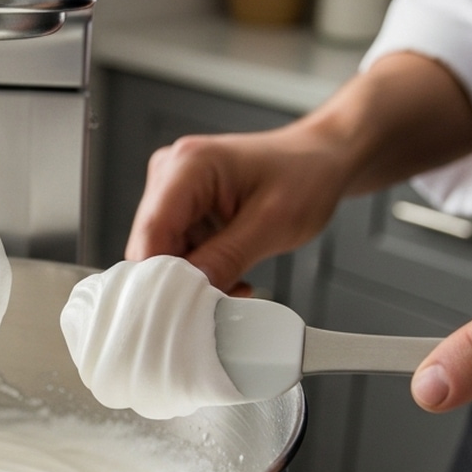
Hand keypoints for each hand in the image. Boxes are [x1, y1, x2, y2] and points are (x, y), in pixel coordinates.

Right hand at [125, 51, 471, 292]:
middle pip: (150, 246)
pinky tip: (229, 270)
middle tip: (222, 300)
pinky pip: (176, 249)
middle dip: (180, 281)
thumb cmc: (306, 174)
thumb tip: (188, 295)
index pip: (151, 233)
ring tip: (235, 280)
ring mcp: (172, 189)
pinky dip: (199, 269)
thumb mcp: (273, 223)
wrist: (321, 158)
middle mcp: (170, 172)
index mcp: (187, 165)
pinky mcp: (182, 205)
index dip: (159, 279)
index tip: (180, 312)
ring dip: (192, 278)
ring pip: (161, 253)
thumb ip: (225, 259)